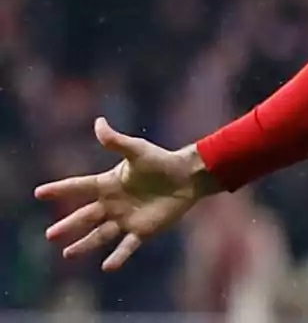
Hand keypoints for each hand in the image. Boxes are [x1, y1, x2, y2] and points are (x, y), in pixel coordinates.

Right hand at [34, 117, 216, 270]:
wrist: (187, 177)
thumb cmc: (161, 161)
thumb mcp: (137, 150)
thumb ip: (116, 141)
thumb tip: (98, 122)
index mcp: (108, 184)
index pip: (79, 187)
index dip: (60, 189)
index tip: (39, 193)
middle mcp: (113, 204)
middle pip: (85, 216)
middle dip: (68, 225)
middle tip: (50, 235)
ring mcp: (126, 219)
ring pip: (100, 234)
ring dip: (84, 245)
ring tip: (68, 254)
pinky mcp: (142, 231)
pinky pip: (127, 246)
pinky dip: (118, 257)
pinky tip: (107, 267)